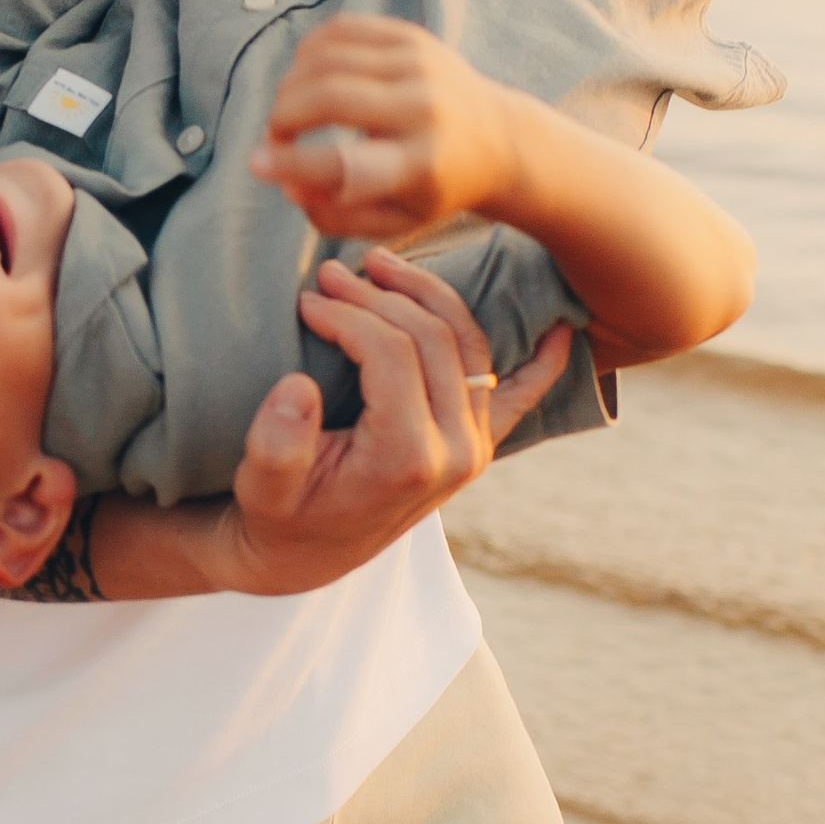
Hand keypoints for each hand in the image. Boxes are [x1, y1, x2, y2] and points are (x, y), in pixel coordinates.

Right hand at [211, 250, 568, 591]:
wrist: (306, 556)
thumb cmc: (279, 515)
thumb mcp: (261, 486)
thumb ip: (277, 442)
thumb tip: (297, 386)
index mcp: (407, 460)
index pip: (391, 353)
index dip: (347, 314)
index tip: (305, 299)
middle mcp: (457, 453)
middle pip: (434, 338)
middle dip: (380, 295)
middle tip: (330, 272)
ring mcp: (476, 448)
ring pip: (469, 344)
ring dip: (429, 295)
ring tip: (381, 266)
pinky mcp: (480, 446)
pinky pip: (520, 396)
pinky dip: (543, 362)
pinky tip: (562, 330)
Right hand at [250, 18, 524, 239]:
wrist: (499, 139)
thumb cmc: (436, 188)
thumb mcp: (394, 220)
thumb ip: (334, 215)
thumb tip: (285, 182)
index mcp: (421, 163)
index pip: (345, 161)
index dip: (292, 162)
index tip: (257, 165)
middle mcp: (423, 107)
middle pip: (328, 97)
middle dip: (282, 117)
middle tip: (274, 139)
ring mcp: (419, 63)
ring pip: (326, 59)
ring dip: (289, 87)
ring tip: (289, 115)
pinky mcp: (411, 36)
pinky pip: (339, 30)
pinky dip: (308, 53)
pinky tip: (306, 78)